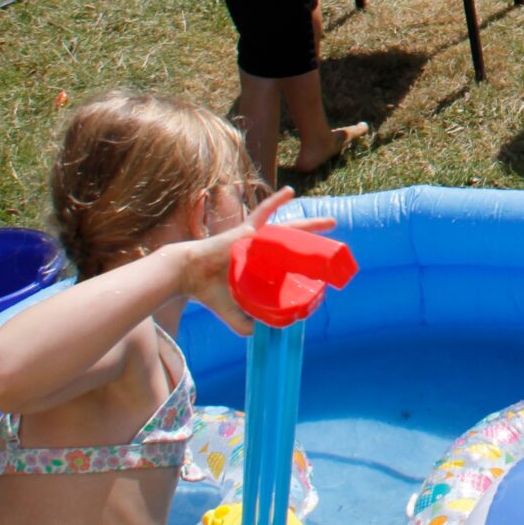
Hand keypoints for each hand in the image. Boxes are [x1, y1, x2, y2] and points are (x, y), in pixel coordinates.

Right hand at [180, 187, 337, 335]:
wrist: (188, 276)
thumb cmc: (208, 291)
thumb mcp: (230, 310)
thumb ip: (241, 322)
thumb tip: (256, 333)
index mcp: (260, 265)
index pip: (287, 261)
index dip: (302, 262)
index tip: (320, 267)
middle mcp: (261, 251)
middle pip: (295, 242)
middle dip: (315, 239)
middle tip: (335, 236)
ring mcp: (255, 240)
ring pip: (288, 229)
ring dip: (310, 225)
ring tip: (331, 223)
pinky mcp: (246, 232)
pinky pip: (263, 213)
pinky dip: (275, 202)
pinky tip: (290, 191)